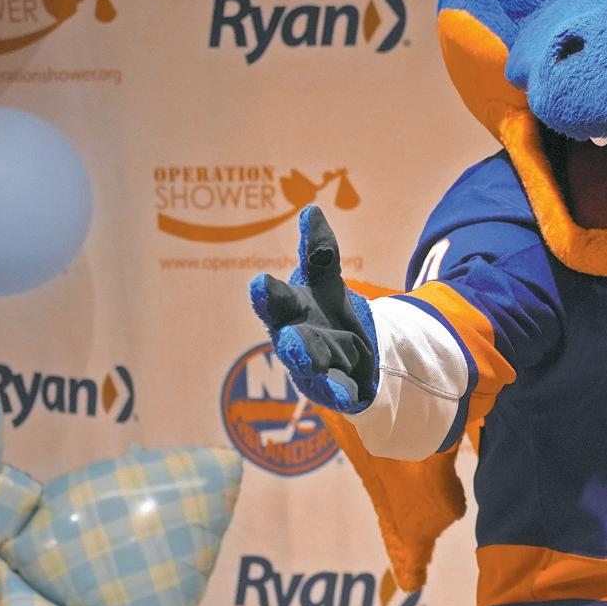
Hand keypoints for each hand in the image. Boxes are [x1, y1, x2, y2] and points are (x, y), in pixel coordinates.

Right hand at [248, 206, 378, 413]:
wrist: (348, 354)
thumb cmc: (324, 312)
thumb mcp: (325, 282)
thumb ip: (320, 253)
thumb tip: (310, 210)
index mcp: (291, 309)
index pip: (278, 298)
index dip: (268, 292)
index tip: (258, 284)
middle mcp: (293, 337)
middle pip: (286, 332)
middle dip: (282, 324)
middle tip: (275, 321)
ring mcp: (310, 365)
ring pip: (307, 361)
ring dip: (304, 356)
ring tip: (302, 352)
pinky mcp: (329, 387)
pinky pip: (334, 389)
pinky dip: (339, 391)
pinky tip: (347, 395)